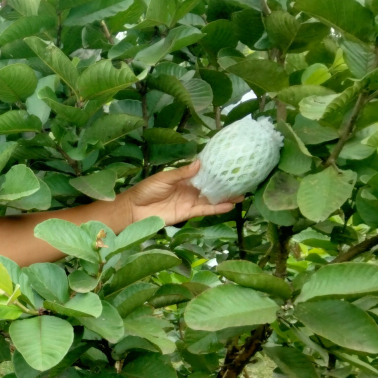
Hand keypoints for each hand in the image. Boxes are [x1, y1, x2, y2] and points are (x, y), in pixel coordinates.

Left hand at [119, 160, 242, 225]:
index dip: (216, 170)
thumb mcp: (164, 178)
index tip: (231, 166)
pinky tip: (229, 206)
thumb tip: (200, 163)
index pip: (203, 173)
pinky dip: (216, 209)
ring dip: (225, 198)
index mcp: (183, 178)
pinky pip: (204, 211)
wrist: (134, 209)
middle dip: (225, 185)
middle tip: (243, 182)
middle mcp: (189, 190)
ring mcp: (189, 202)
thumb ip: (182, 173)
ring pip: (211, 199)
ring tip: (242, 195)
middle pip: (210, 187)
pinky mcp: (187, 214)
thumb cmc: (146, 190)